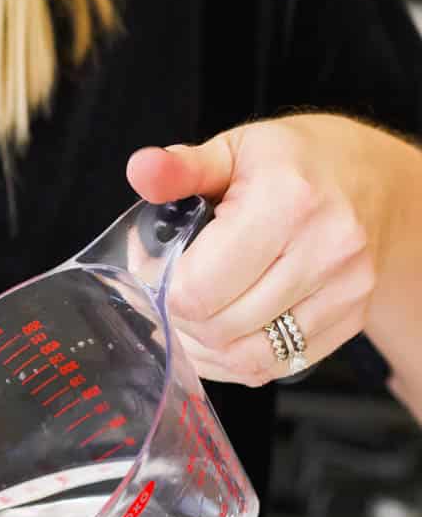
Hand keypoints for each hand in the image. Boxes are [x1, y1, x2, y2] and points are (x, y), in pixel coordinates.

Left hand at [127, 114, 389, 386]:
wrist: (376, 181)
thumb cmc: (298, 163)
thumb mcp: (238, 149)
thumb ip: (183, 168)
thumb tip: (141, 170)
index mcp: (287, 201)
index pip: (198, 288)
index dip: (161, 288)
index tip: (155, 269)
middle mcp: (324, 249)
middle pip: (218, 328)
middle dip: (180, 317)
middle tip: (170, 293)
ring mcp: (343, 290)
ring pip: (244, 357)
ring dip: (205, 346)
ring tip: (192, 316)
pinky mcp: (351, 319)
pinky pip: (275, 367)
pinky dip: (236, 361)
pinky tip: (222, 335)